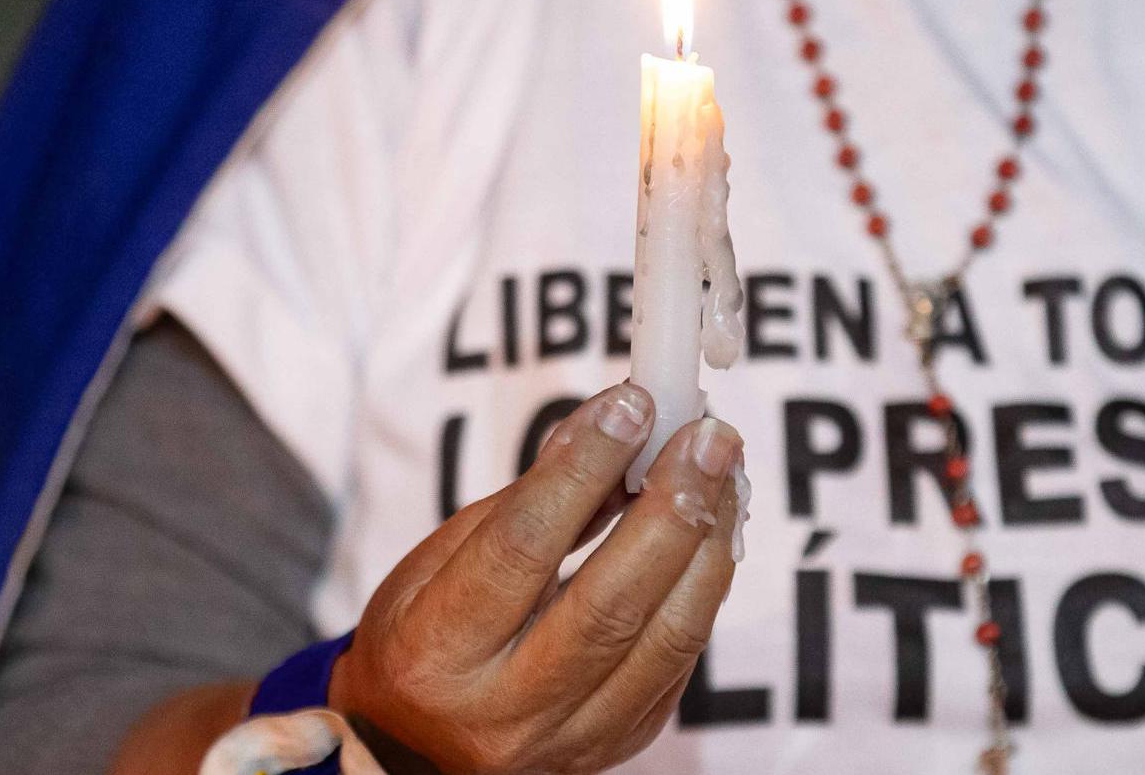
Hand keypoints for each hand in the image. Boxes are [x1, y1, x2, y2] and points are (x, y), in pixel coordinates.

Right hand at [329, 383, 744, 772]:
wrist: (420, 750)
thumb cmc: (424, 638)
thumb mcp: (438, 563)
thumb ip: (525, 501)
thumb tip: (607, 423)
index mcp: (434, 652)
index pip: (521, 547)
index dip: (583, 469)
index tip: (631, 405)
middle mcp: (502, 710)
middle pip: (610, 603)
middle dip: (671, 506)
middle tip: (707, 436)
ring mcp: (570, 737)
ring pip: (668, 637)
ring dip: (709, 542)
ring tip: (724, 471)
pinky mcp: (621, 741)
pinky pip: (682, 657)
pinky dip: (704, 583)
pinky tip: (714, 527)